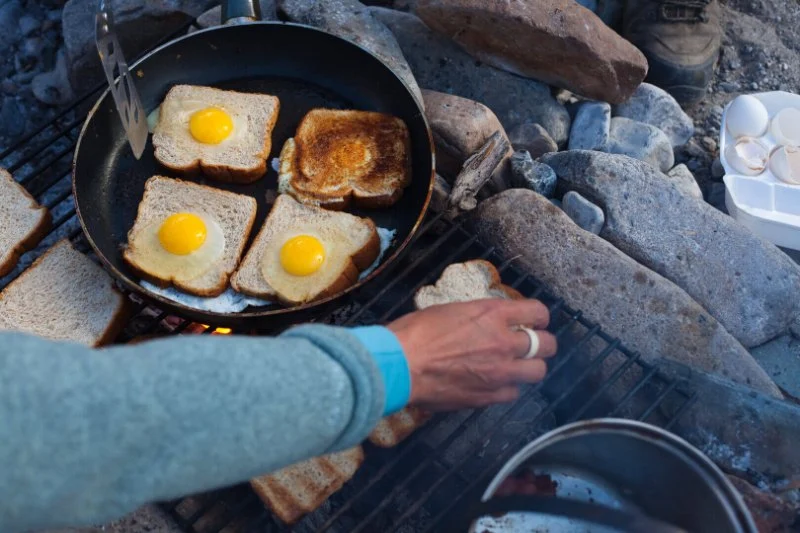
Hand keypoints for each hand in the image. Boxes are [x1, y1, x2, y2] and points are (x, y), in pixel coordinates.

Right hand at [387, 299, 556, 410]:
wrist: (400, 365)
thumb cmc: (416, 332)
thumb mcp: (450, 311)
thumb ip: (477, 317)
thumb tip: (485, 323)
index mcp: (493, 314)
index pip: (537, 312)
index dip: (539, 317)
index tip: (535, 320)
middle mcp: (504, 342)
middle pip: (547, 344)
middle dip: (542, 344)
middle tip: (532, 345)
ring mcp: (500, 372)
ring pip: (537, 372)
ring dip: (529, 368)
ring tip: (517, 367)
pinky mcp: (489, 396)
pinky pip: (513, 393)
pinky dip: (507, 388)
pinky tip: (494, 383)